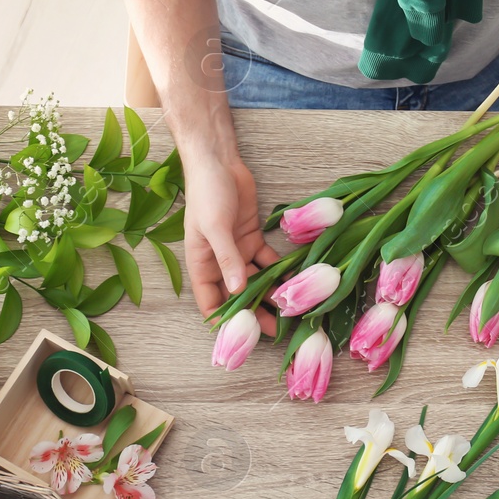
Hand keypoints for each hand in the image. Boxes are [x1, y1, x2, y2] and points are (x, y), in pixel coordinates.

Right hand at [184, 154, 279, 334]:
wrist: (219, 162)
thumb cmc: (207, 193)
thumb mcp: (215, 227)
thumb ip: (227, 259)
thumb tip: (239, 290)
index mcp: (201, 264)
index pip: (210, 302)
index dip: (224, 320)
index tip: (243, 337)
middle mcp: (219, 263)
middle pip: (237, 296)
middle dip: (254, 313)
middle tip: (276, 332)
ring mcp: (237, 251)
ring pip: (255, 281)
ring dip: (270, 295)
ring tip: (291, 312)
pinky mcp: (253, 238)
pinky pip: (268, 261)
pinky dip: (280, 271)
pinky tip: (296, 282)